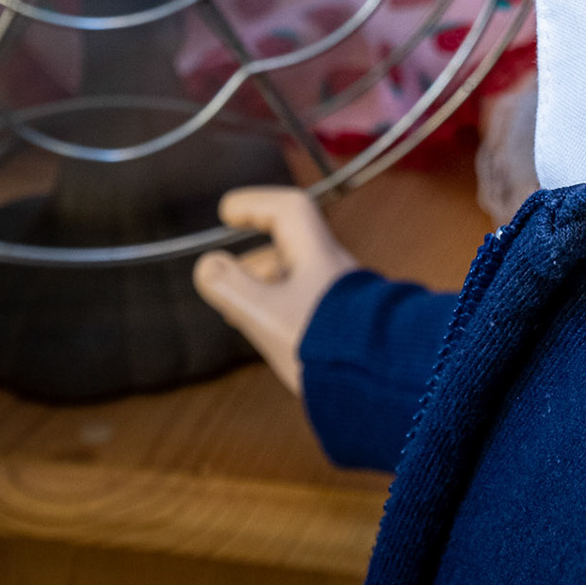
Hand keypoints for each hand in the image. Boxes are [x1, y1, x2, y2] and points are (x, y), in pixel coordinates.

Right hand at [193, 187, 359, 396]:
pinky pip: (308, 301)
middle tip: (226, 276)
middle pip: (291, 246)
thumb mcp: (266, 316)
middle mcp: (333, 268)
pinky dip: (281, 307)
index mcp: (317, 254)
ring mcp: (343, 296)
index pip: (288, 210)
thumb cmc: (322, 344)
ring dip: (266, 286)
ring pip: (298, 277)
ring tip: (239, 312)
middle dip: (255, 257)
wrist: (378, 381)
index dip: (256, 203)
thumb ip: (232, 289)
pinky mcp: (346, 323)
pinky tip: (271, 332)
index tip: (228, 210)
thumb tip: (207, 265)